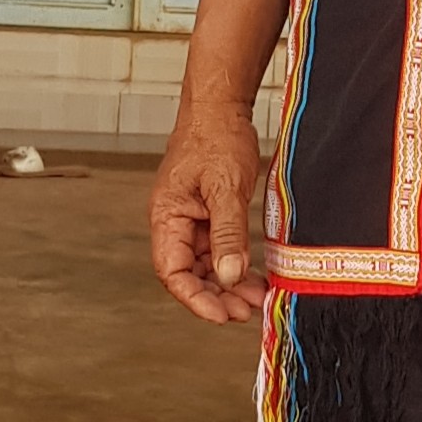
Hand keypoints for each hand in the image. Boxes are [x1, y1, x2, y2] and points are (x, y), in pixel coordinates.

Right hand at [150, 103, 266, 324]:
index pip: (172, 272)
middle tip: (246, 311)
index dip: (195, 298)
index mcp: (166, 216)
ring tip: (255, 299)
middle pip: (188, 274)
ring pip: (205, 266)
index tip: (222, 314)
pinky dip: (235, 265)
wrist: (222, 107)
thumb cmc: (216, 137)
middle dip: (215, 296)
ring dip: (228, 285)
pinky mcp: (209, 215)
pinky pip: (218, 249)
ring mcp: (191, 220)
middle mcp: (174, 222)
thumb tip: (228, 276)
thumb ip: (227, 234)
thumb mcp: (225, 188)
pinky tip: (254, 277)